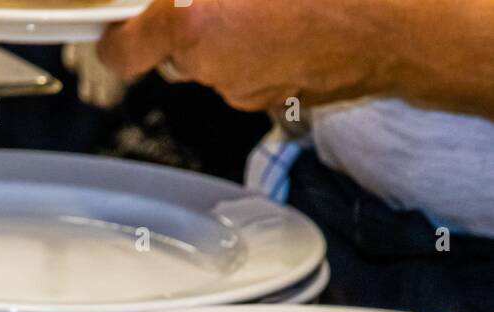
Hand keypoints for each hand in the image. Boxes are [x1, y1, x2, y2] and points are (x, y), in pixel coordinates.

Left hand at [97, 0, 391, 112]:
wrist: (401, 26)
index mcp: (195, 30)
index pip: (121, 51)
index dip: (116, 35)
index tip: (117, 20)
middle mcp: (213, 70)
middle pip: (172, 52)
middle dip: (184, 23)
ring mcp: (247, 90)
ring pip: (214, 62)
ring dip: (227, 32)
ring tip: (263, 0)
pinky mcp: (277, 97)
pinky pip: (252, 69)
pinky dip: (260, 46)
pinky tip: (291, 17)